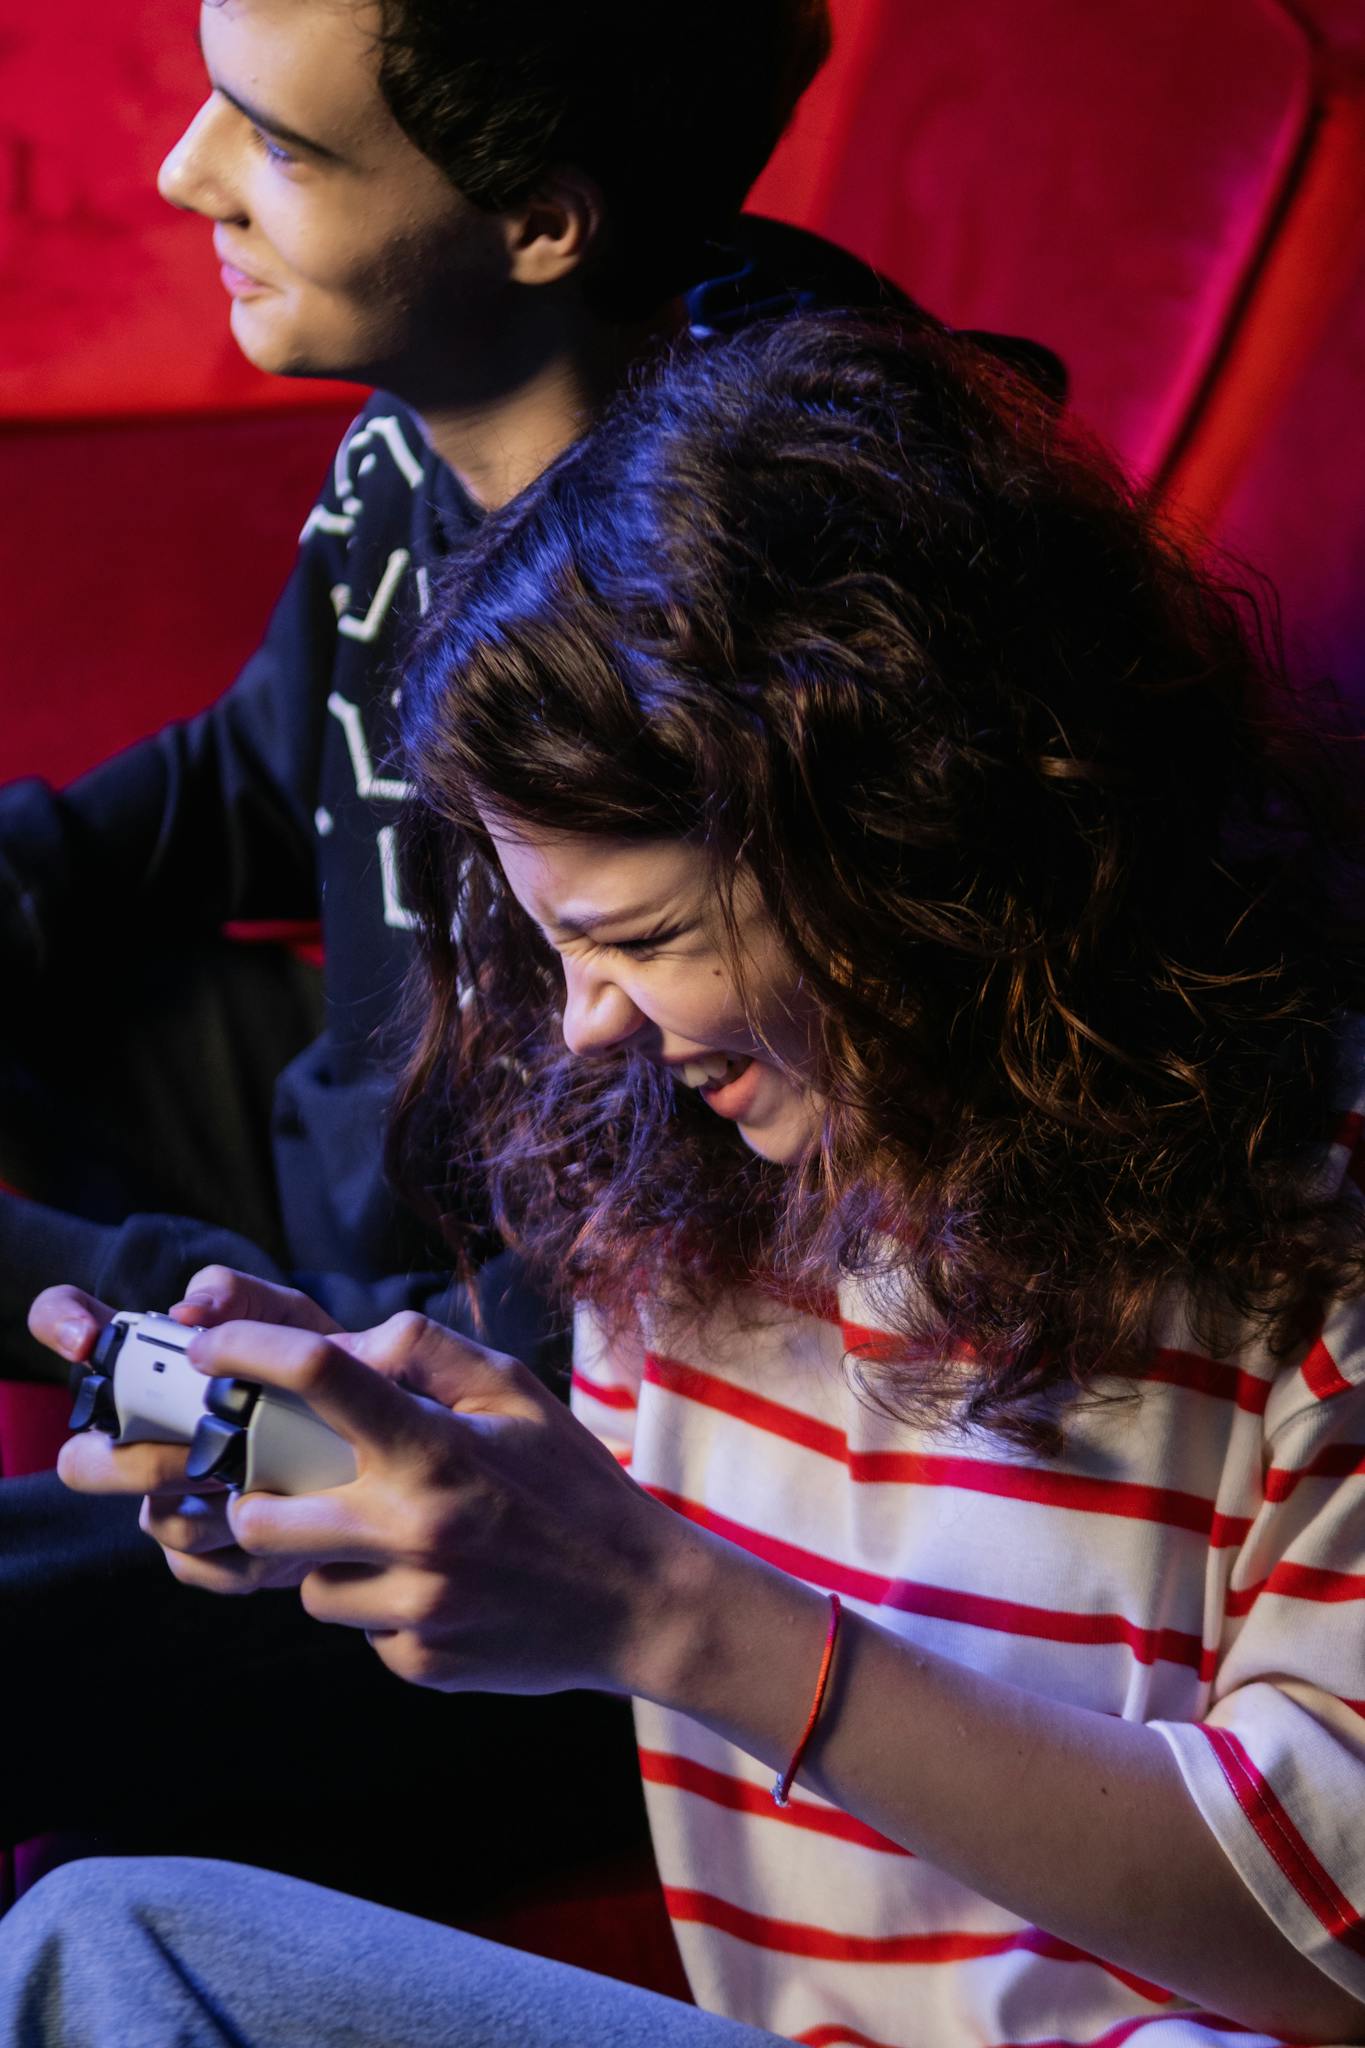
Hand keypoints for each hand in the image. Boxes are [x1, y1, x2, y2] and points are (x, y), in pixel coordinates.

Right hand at [31, 1267, 342, 1592]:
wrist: (388, 1442)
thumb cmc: (332, 1367)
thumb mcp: (297, 1320)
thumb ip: (243, 1300)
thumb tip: (191, 1312)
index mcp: (160, 1361)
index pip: (65, 1319)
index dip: (59, 1323)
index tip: (85, 1340)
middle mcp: (145, 1431)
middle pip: (83, 1461)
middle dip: (143, 1463)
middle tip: (208, 1454)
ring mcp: (168, 1498)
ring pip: (154, 1519)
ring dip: (217, 1507)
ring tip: (279, 1489)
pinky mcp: (203, 1555)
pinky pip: (196, 1566)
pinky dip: (246, 1555)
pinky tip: (290, 1532)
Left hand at [192, 1311, 685, 1694]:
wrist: (642, 1601)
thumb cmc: (573, 1484)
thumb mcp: (517, 1394)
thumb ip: (428, 1354)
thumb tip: (344, 1346)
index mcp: (439, 1449)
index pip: (320, 1377)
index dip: (248, 1351)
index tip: (215, 1351)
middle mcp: (417, 1530)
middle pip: (263, 1515)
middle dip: (253, 1498)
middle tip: (279, 1486)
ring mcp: (415, 1607)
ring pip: (307, 1583)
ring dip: (328, 1559)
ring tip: (392, 1541)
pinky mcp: (419, 1662)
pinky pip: (361, 1629)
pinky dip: (380, 1605)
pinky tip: (439, 1588)